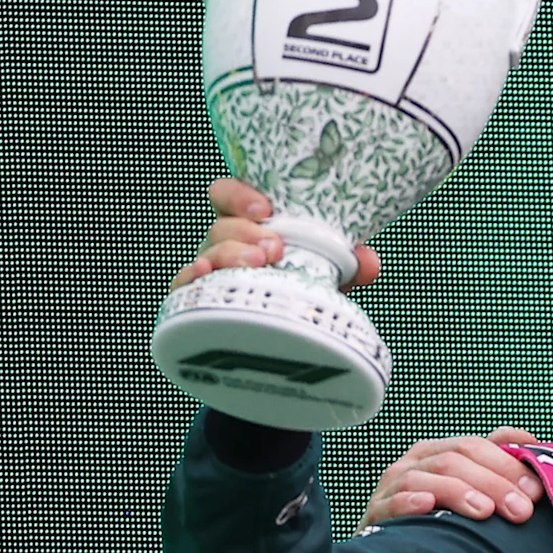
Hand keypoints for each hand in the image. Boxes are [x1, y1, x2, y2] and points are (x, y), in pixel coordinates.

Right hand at [170, 176, 381, 292]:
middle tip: (274, 247)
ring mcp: (210, 275)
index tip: (265, 209)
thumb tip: (369, 261)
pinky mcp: (199, 304)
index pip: (228, 198)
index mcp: (250, 232)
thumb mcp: (327, 283)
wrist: (282, 357)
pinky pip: (184, 286)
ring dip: (230, 253)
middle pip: (220, 226)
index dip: (239, 196)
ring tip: (258, 262)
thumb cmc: (299, 302)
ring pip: (207, 252)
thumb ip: (348, 268)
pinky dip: (191, 276)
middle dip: (245, 231)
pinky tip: (204, 273)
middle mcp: (225, 249)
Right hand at [366, 427, 543, 526]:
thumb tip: (529, 439)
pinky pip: (392, 501)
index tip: (537, 491)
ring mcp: (394, 486)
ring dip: (458, 492)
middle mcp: (417, 464)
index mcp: (441, 452)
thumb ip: (500, 462)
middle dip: (493, 482)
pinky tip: (427, 506)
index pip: (476, 446)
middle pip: (455, 459)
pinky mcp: (378, 512)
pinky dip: (409, 501)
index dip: (508, 465)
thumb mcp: (475, 490)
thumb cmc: (448, 520)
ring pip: (426, 477)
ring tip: (485, 511)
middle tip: (520, 510)